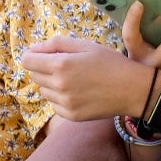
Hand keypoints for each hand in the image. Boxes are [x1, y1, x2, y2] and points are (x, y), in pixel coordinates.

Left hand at [21, 36, 155, 123]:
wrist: (132, 89)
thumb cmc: (110, 62)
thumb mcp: (85, 45)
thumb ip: (56, 44)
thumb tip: (33, 49)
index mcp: (61, 65)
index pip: (27, 61)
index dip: (33, 56)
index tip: (42, 55)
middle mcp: (59, 86)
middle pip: (35, 76)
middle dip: (44, 68)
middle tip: (66, 65)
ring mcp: (64, 103)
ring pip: (43, 91)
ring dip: (52, 84)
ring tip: (74, 79)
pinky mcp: (71, 116)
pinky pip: (54, 105)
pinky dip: (61, 98)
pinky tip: (78, 92)